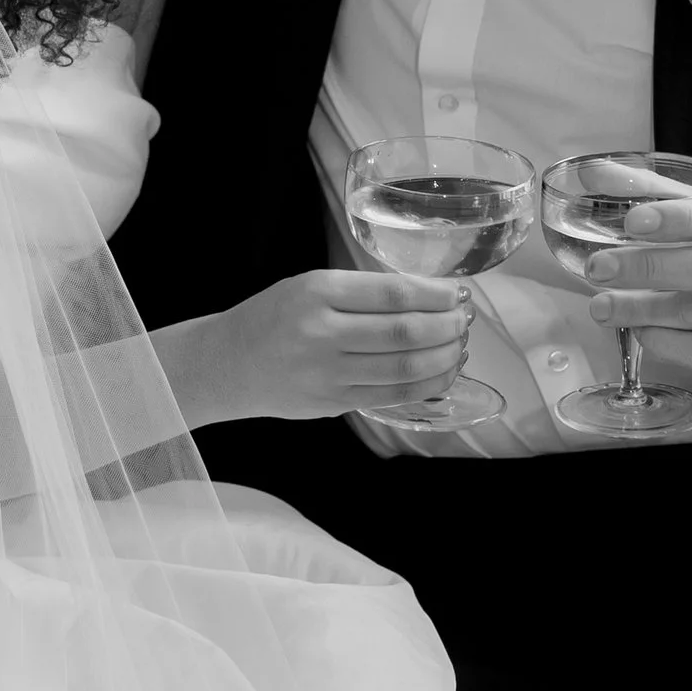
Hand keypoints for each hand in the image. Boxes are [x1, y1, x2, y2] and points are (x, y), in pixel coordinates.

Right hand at [156, 271, 470, 428]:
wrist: (226, 364)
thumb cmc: (273, 318)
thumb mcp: (309, 286)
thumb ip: (361, 293)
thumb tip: (429, 299)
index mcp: (317, 293)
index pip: (392, 294)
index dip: (435, 295)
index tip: (458, 293)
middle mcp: (321, 334)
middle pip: (404, 333)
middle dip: (447, 327)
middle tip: (464, 321)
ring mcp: (327, 374)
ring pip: (404, 369)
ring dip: (444, 358)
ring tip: (460, 346)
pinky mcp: (333, 403)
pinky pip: (391, 396)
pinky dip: (425, 385)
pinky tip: (442, 374)